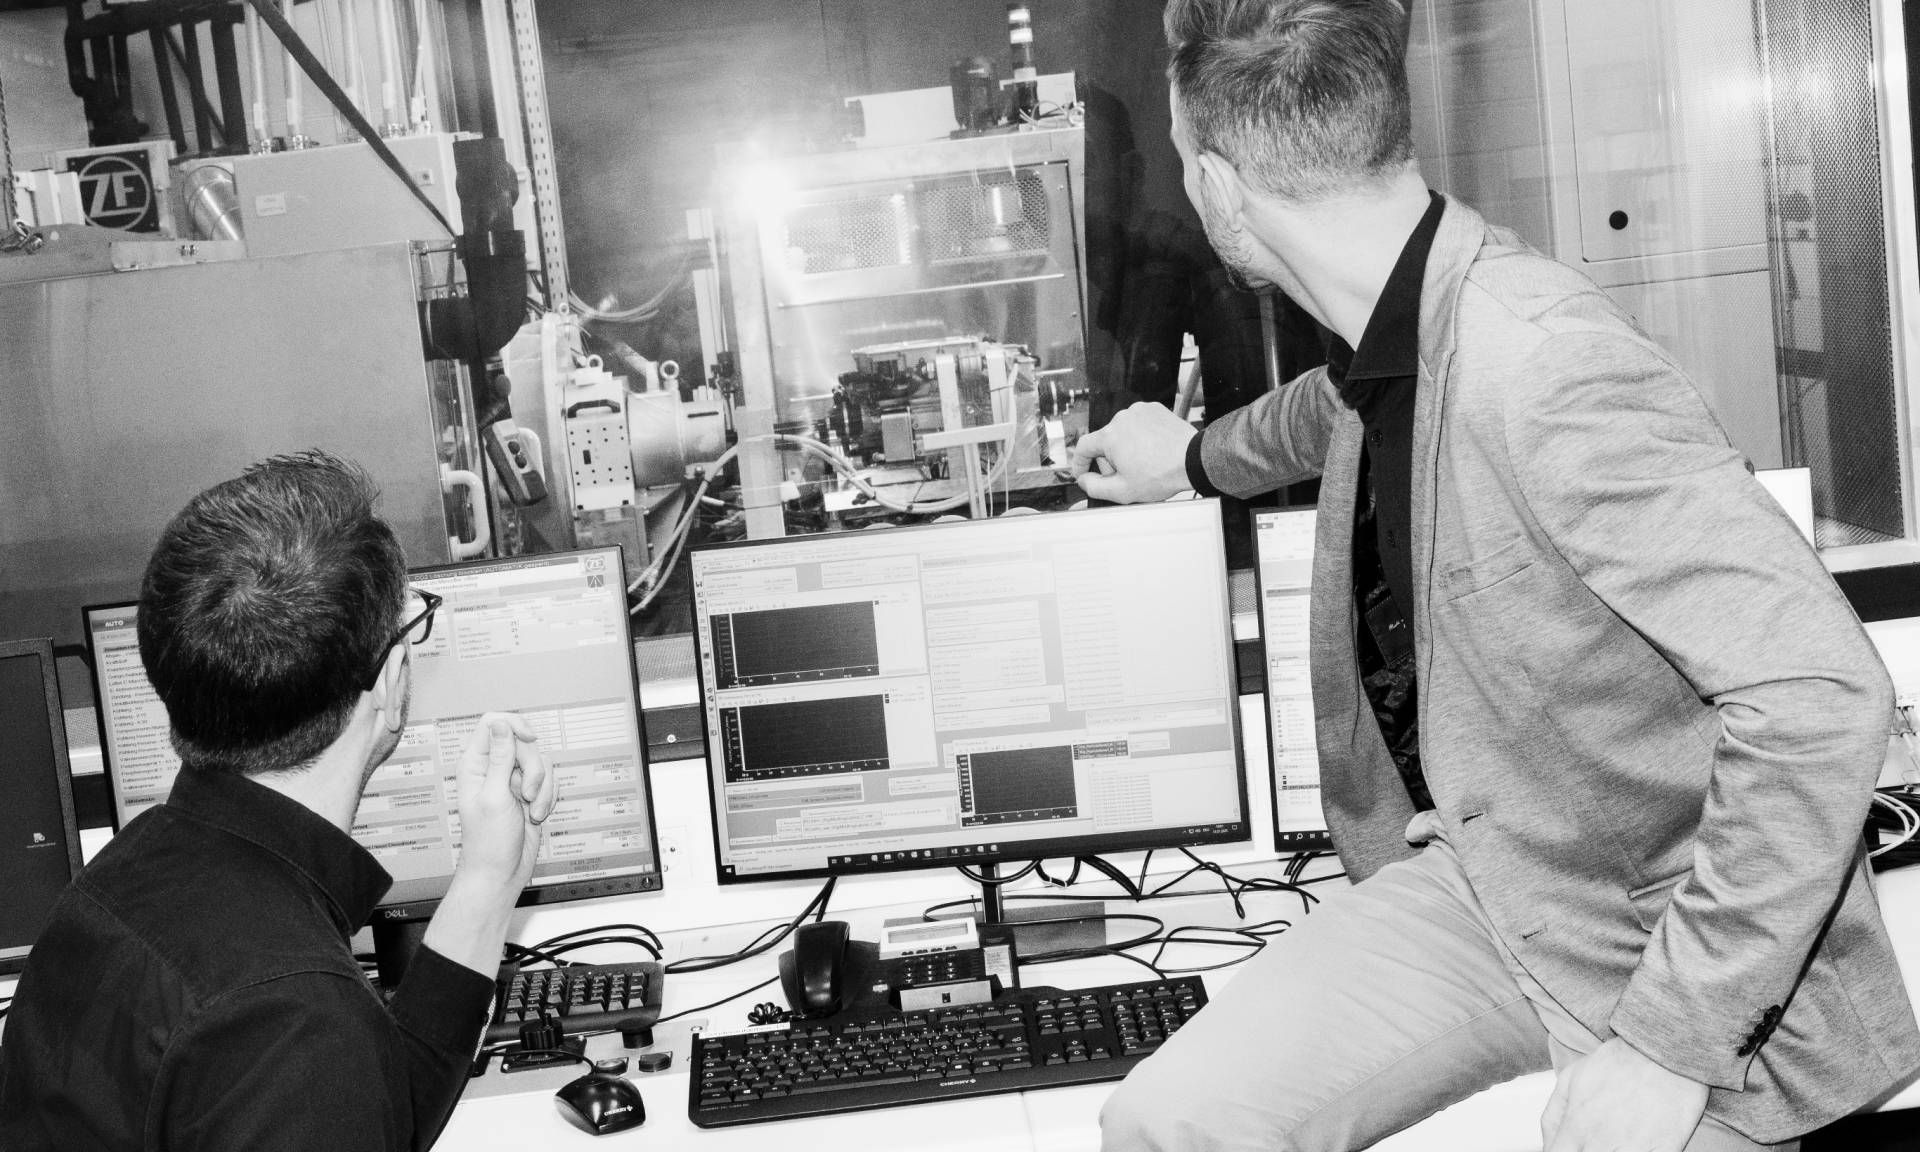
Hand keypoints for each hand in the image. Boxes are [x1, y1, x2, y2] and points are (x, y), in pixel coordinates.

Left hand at [452, 712, 556, 892]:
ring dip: (542, 787)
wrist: (501, 872)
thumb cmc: (488, 842)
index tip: (530, 739)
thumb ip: (501, 758)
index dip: (515, 726)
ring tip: (531, 809)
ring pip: (540, 761)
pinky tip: (536, 814)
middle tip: (526, 793)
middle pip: (524, 742)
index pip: (495, 723)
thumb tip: (501, 724)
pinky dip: (548, 797)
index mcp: (476, 764)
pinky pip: (549, 780)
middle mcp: (493, 768)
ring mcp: (512, 780)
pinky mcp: (529, 792)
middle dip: (533, 768)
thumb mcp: (495, 796)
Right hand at [1069, 401, 1198, 503]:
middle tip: (1126, 475)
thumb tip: (1083, 480)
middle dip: (1110, 459)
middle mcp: (1122, 418)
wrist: (1193, 460)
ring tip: (1145, 462)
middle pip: (1105, 441)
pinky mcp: (1154, 409)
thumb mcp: (1123, 491)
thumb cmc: (1162, 474)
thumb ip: (1094, 487)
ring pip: (1122, 432)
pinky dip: (1141, 436)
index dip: (1079, 463)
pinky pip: (1139, 423)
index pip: (1082, 447)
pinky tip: (1153, 449)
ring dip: (1126, 447)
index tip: (1083, 472)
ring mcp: (1139, 411)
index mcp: (1110, 436)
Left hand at [1542, 1038, 1707, 1151]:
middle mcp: (1602, 1143)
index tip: (1567, 1149)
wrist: (1664, 1052)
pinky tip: (1637, 1144)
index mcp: (1577, 1126)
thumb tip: (1548, 1142)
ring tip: (1615, 1140)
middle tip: (1591, 1141)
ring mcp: (1634, 1150)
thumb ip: (1553, 1115)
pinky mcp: (1664, 1150)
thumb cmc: (1619, 1062)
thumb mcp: (1571, 1077)